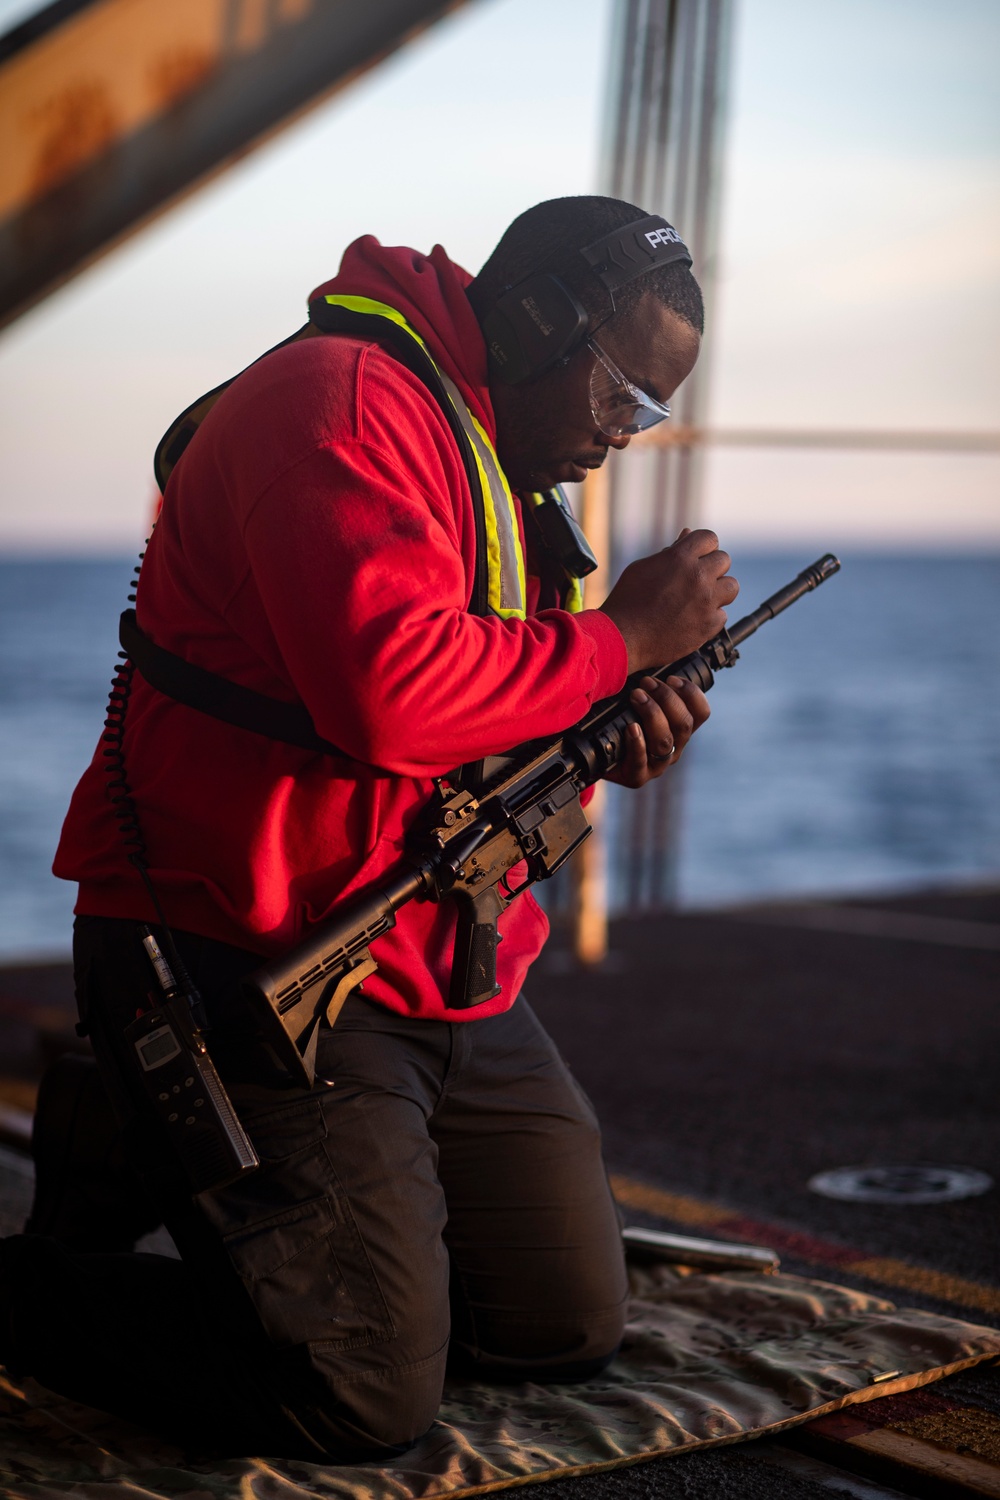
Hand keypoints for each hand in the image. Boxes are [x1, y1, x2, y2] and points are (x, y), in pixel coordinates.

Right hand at [600, 528, 738, 672]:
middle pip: (724, 560)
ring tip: (701, 598)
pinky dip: (710, 617)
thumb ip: (670, 552)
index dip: (703, 547)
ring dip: (718, 590)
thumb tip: (687, 535)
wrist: (622, 637)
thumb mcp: (643, 567)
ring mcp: (706, 602)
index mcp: (681, 557)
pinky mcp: (708, 625)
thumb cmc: (627, 601)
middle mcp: (698, 576)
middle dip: (711, 567)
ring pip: (732, 586)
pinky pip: (723, 615)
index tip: (698, 556)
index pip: (709, 538)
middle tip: (696, 579)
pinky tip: (693, 619)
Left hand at [605, 675, 709, 788]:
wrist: (595, 754)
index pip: (701, 713)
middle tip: (645, 684)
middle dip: (666, 699)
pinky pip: (642, 763)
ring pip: (666, 741)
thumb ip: (650, 680)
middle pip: (684, 724)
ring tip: (635, 697)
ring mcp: (657, 763)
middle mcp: (673, 746)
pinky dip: (637, 743)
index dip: (691, 693)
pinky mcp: (637, 777)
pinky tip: (630, 728)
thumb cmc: (618, 719)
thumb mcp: (636, 696)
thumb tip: (656, 645)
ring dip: (652, 714)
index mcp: (680, 727)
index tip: (671, 678)